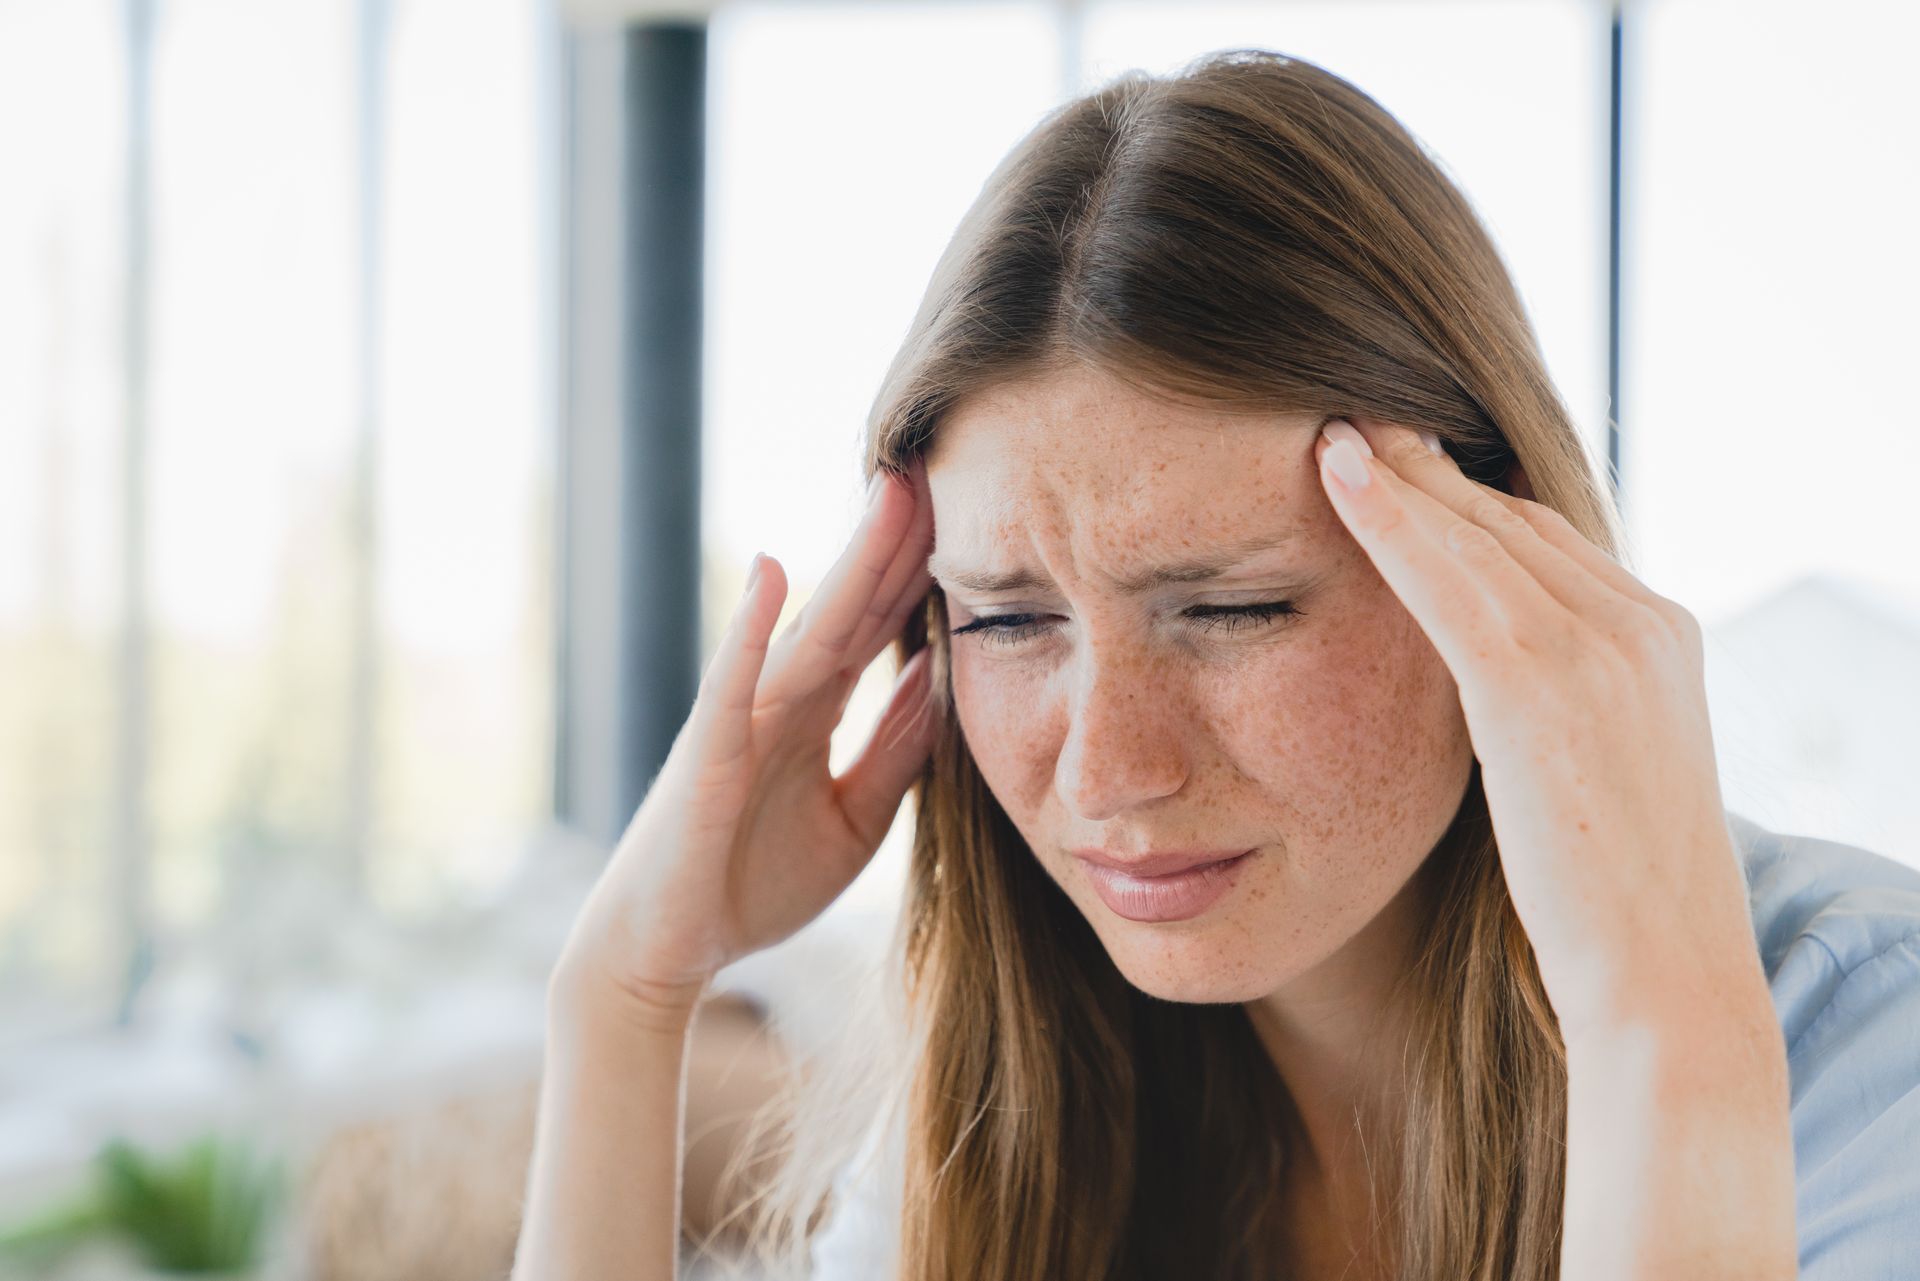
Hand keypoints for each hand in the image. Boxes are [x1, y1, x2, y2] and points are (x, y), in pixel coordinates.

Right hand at [554, 461, 941, 1026]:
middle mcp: (779, 699)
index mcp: (815, 712)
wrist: (668, 950)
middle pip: (853, 606)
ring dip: (849, 561)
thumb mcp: (857, 820)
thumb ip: (898, 751)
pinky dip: (749, 628)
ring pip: (807, 627)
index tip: (975, 506)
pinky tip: (774, 572)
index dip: (924, 568)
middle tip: (944, 463)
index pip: (880, 625)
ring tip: (889, 493)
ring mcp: (740, 720)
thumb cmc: (750, 884)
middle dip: (899, 539)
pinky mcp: (705, 755)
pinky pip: (731, 685)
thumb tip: (944, 674)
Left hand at [1312, 418, 1764, 1040]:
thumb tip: (1479, 672)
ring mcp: (1601, 652)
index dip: (1461, 499)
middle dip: (1425, 471)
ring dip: (1397, 476)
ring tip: (1329, 428)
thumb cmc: (1614, 899)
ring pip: (1477, 533)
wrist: (1666, 979)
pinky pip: (1451, 582)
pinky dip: (1392, 521)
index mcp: (1658, 638)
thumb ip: (1552, 703)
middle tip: (1348, 421)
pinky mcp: (1543, 692)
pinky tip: (1338, 475)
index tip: (1397, 464)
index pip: (1543, 538)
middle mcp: (1639, 625)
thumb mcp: (1593, 770)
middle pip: (1508, 518)